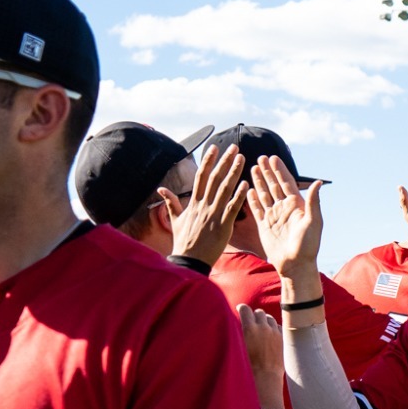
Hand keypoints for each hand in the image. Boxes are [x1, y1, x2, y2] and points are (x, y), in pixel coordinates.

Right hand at [168, 144, 245, 266]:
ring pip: (225, 189)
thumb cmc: (183, 242)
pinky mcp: (223, 226)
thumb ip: (170, 203)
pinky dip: (239, 196)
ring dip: (234, 172)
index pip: (201, 176)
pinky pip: (232, 208)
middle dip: (224, 161)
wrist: (189, 261)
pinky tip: (246, 184)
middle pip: (215, 178)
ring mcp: (213, 215)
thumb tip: (160, 189)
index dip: (207, 161)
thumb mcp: (174, 221)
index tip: (214, 148)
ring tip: (242, 158)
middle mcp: (203, 205)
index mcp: (193, 203)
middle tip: (234, 147)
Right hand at [236, 303, 282, 382]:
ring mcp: (274, 332)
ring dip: (265, 321)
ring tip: (261, 328)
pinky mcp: (282, 338)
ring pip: (269, 318)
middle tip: (251, 322)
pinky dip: (273, 328)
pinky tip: (270, 335)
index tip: (240, 310)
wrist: (265, 377)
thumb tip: (237, 324)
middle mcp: (263, 327)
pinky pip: (278, 326)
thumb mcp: (237, 347)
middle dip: (254, 316)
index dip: (242, 309)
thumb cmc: (247, 366)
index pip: (245, 309)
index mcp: (249, 328)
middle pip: (259, 312)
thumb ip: (238, 333)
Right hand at [246, 157, 323, 278]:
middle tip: (261, 157)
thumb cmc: (307, 246)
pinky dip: (252, 199)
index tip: (274, 157)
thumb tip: (318, 182)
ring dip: (259, 181)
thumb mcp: (313, 222)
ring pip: (264, 194)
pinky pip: (257, 209)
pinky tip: (248, 189)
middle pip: (274, 185)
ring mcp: (273, 217)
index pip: (287, 183)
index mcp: (296, 206)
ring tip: (253, 167)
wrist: (295, 265)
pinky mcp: (264, 226)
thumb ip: (313, 201)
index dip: (280, 170)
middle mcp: (284, 209)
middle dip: (268, 172)